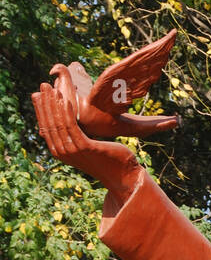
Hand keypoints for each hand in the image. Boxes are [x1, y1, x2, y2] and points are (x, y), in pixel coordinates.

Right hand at [31, 71, 140, 201]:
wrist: (123, 175)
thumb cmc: (106, 158)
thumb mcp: (86, 146)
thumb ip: (74, 136)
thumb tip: (66, 121)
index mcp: (60, 152)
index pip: (46, 127)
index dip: (41, 109)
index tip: (38, 93)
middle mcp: (63, 153)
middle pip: (50, 124)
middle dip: (46, 103)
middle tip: (44, 85)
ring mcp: (73, 151)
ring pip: (59, 123)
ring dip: (55, 104)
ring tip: (53, 88)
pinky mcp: (84, 148)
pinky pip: (72, 127)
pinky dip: (68, 112)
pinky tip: (67, 100)